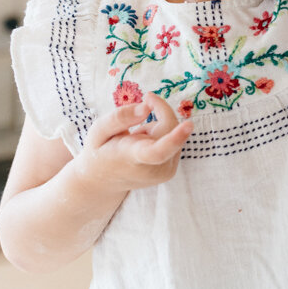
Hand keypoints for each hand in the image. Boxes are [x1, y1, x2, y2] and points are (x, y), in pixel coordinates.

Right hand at [75, 93, 191, 192]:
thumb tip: (147, 107)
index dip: (175, 137)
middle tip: (136, 112)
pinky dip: (161, 137)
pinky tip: (144, 146)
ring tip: (134, 140)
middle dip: (158, 110)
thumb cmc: (100, 151)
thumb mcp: (99, 130)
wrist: (103, 181)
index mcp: (132, 157)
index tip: (189, 125)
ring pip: (173, 131)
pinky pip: (174, 140)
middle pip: (169, 126)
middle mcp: (152, 168)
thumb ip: (120, 117)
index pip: (156, 151)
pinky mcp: (171, 171)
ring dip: (156, 128)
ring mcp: (164, 173)